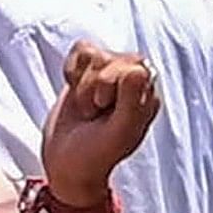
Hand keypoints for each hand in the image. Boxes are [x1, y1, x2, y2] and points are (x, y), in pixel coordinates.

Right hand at [41, 41, 158, 211]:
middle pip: (109, 58)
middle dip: (92, 86)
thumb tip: (138, 70)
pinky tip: (75, 92)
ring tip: (86, 109)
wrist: (66, 163)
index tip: (105, 109)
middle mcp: (132, 81)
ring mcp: (109, 73)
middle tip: (94, 113)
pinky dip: (71, 71)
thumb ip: (130, 104)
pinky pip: (79, 49)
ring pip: (92, 54)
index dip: (111, 84)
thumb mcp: (118, 134)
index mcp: (146, 96)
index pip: (132, 66)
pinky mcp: (88, 70)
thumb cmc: (96, 154)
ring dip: (81, 85)